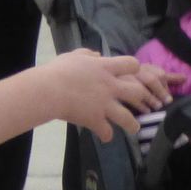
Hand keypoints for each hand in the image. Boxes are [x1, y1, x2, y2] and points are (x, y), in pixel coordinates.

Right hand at [43, 50, 165, 141]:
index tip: (131, 73)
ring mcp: (104, 105)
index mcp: (105, 68)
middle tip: (139, 102)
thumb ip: (88, 54)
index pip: (131, 64)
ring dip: (132, 125)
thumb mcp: (73, 56)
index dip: (133, 68)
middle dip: (141, 98)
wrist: (49, 90)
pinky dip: (106, 135)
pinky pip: (107, 132)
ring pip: (128, 118)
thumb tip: (97, 55)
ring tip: (134, 128)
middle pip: (137, 92)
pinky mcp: (96, 120)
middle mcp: (109, 86)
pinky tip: (105, 135)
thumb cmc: (58, 71)